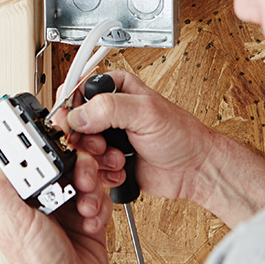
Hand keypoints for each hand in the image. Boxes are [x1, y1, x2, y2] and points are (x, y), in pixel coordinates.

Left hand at [0, 148, 112, 263]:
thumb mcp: (15, 222)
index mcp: (22, 196)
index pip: (33, 158)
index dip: (46, 148)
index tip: (57, 144)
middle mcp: (45, 199)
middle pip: (66, 162)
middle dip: (79, 168)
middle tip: (79, 181)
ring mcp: (68, 207)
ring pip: (86, 176)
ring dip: (91, 189)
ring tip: (86, 207)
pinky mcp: (89, 217)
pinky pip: (100, 196)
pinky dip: (100, 207)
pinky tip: (91, 222)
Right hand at [62, 70, 219, 203]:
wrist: (194, 169)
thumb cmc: (181, 135)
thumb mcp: (146, 112)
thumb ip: (109, 108)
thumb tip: (78, 115)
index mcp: (115, 89)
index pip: (76, 92)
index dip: (71, 110)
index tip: (74, 126)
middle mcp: (107, 112)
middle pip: (73, 125)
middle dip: (85, 141)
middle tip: (102, 145)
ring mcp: (107, 138)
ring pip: (79, 150)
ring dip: (96, 160)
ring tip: (119, 159)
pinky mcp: (107, 161)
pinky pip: (89, 169)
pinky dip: (103, 174)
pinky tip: (121, 170)